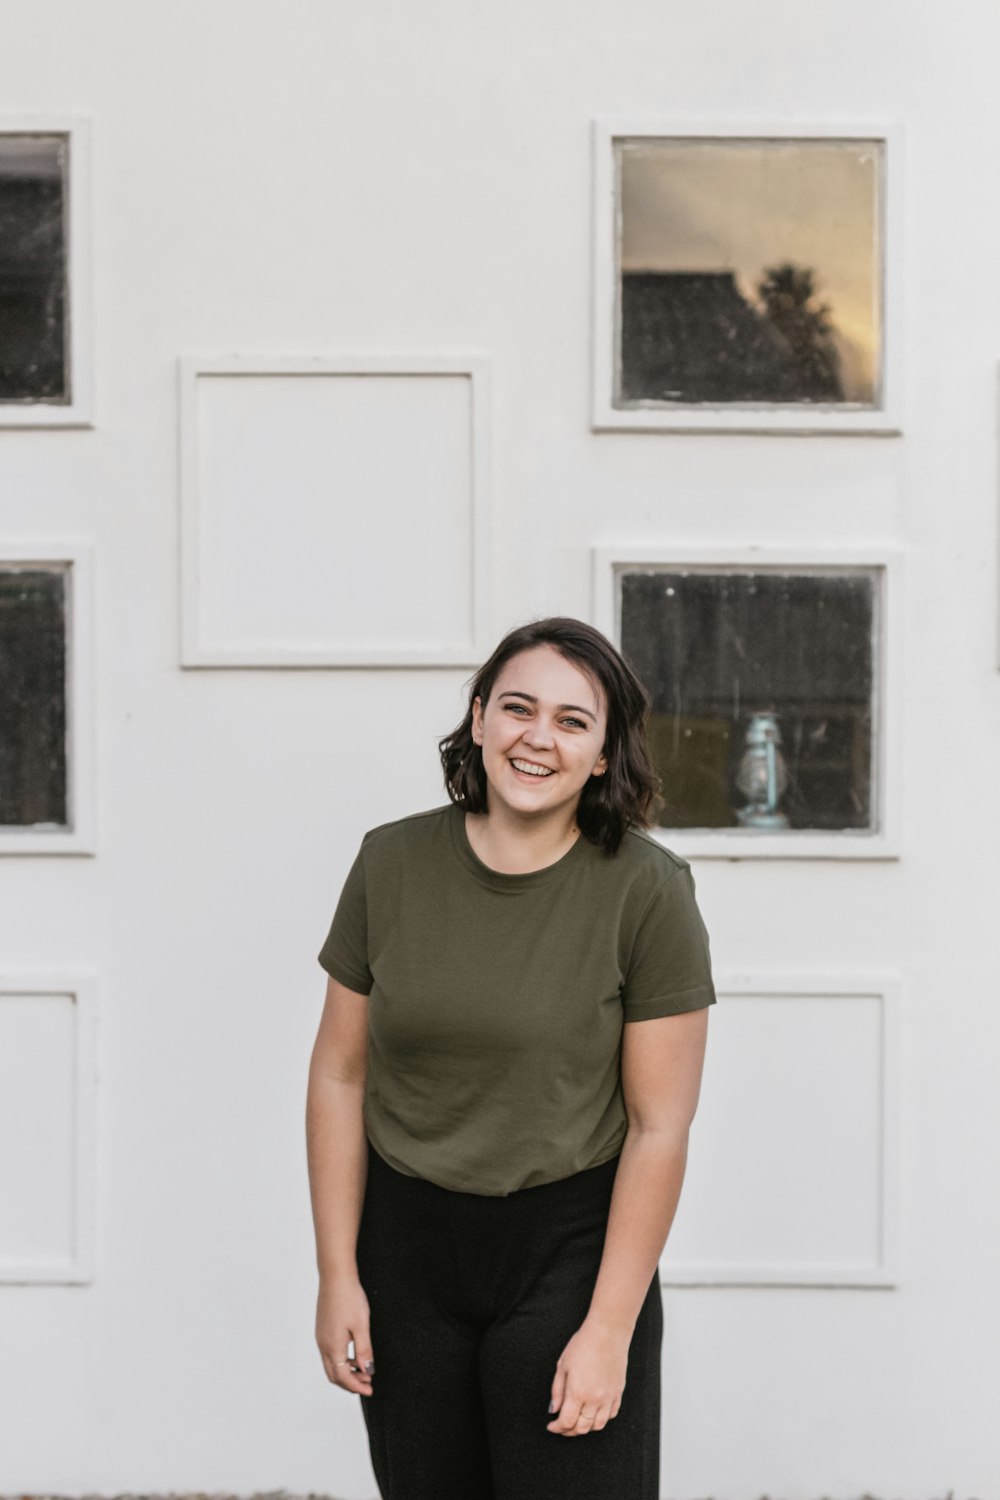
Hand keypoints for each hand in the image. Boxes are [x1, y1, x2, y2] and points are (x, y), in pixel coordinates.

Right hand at [315, 1273, 374, 1396]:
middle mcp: (323, 1344)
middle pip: (334, 1375)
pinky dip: (341, 1360)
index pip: (343, 1377)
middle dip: (350, 1383)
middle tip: (367, 1384)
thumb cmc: (349, 1298)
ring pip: (331, 1364)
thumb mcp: (362, 1326)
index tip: (369, 1390)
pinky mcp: (322, 1329)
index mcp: (333, 1346)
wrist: (335, 1276)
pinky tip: (354, 1353)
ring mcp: (321, 1337)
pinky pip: (330, 1353)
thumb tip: (367, 1371)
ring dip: (346, 1371)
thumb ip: (364, 1350)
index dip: (356, 1386)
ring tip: (364, 1368)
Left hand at [546, 1318, 628, 1435]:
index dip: (557, 1428)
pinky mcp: (618, 1393)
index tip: (551, 1425)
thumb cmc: (583, 1344)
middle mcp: (594, 1399)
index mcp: (577, 1392)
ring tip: (577, 1422)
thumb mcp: (562, 1365)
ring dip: (585, 1428)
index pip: (566, 1422)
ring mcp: (609, 1397)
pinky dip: (601, 1419)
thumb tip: (554, 1410)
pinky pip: (611, 1415)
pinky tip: (593, 1413)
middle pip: (582, 1428)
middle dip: (569, 1431)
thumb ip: (557, 1391)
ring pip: (597, 1426)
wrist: (607, 1332)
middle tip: (561, 1426)